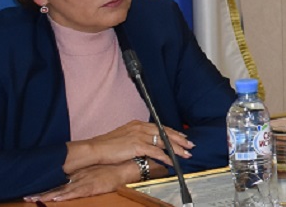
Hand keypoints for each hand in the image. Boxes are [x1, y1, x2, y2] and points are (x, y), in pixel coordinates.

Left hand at [24, 162, 135, 201]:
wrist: (124, 167)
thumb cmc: (110, 170)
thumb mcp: (93, 171)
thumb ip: (81, 174)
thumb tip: (69, 180)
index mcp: (77, 173)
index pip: (57, 181)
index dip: (43, 186)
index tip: (29, 190)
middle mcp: (77, 177)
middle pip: (56, 186)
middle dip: (41, 193)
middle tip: (26, 197)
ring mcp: (83, 181)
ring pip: (62, 190)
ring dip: (48, 195)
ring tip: (33, 199)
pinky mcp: (91, 187)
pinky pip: (76, 192)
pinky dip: (65, 195)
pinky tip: (56, 198)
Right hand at [63, 120, 193, 174]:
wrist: (94, 149)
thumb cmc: (107, 146)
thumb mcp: (124, 137)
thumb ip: (137, 138)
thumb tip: (147, 144)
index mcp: (138, 124)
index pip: (160, 127)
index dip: (173, 132)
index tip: (183, 137)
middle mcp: (140, 127)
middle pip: (165, 132)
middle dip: (180, 139)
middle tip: (190, 144)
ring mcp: (139, 136)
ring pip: (164, 142)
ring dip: (176, 149)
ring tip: (186, 154)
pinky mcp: (137, 145)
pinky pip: (156, 151)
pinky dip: (165, 157)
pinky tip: (172, 161)